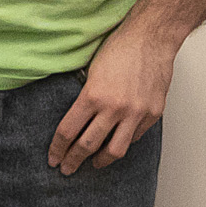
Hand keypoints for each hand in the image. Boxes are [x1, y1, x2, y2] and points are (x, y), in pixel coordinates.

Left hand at [49, 17, 179, 173]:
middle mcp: (114, 108)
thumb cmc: (121, 47)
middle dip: (73, 161)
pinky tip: (116, 142)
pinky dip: (124, 142)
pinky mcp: (152, 113)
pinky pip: (135, 137)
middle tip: (66, 169)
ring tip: (93, 164)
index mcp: (93, 95)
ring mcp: (135, 112)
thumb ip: (85, 97)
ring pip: (114, 150)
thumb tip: (77, 120)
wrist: (152, 37)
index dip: (57, 149)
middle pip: (87, 146)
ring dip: (100, 161)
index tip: (53, 158)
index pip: (68, 131)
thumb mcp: (91, 70)